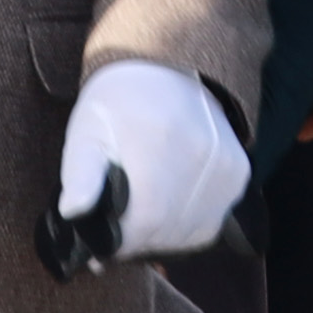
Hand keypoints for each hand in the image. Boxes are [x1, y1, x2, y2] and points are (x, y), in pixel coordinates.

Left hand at [57, 59, 247, 261]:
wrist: (167, 63)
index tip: (100, 244)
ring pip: (190, 236)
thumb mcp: (86, 132)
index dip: (113, 248)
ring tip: (145, 211)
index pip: (135, 236)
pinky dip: (188, 223)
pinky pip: (212, 222)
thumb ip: (79, 175)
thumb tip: (74, 212)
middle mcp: (197, 172)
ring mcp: (224, 175)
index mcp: (155, 166)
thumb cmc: (118, 103)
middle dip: (137, 242)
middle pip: (163, 239)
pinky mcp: (239, 175)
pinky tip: (170, 203)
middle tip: (119, 225)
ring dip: (164, 237)